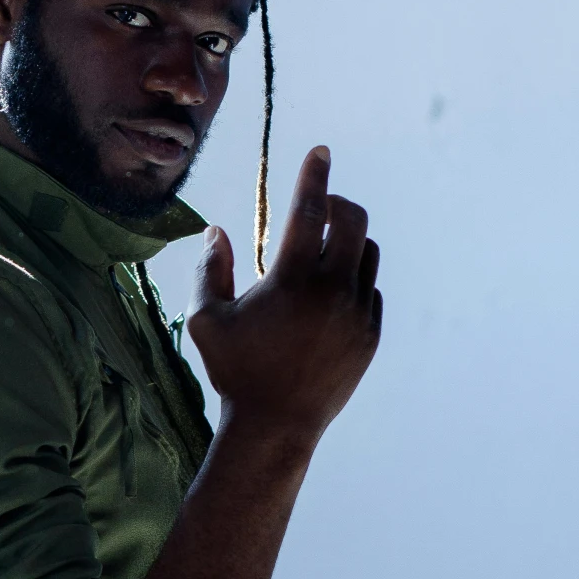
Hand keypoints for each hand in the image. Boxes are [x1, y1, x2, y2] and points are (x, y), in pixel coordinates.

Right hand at [188, 145, 381, 464]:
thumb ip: (210, 269)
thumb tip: (217, 230)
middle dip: (337, 204)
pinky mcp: (371, 334)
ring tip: (320, 254)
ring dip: (348, 241)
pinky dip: (354, 279)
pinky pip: (371, 289)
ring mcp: (358, 314)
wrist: (276, 427)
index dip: (314, 175)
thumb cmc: (234, 371)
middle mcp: (333, 292)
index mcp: (293, 281)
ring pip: (368, 253)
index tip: (321, 150)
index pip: (310, 210)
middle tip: (317, 209)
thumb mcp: (207, 320)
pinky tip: (328, 293)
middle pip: (354, 220)